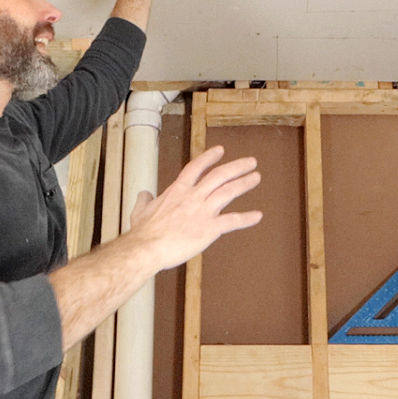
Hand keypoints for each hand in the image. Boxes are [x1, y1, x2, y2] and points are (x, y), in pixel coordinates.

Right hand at [125, 145, 261, 271]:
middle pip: (219, 175)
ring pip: (228, 192)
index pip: (196, 167)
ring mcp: (202, 212)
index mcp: (177, 191)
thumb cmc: (143, 233)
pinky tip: (258, 216)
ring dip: (244, 183)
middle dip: (236, 167)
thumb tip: (143, 194)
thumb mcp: (140, 211)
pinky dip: (246, 218)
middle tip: (250, 161)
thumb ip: (144, 200)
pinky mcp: (209, 229)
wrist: (147, 248)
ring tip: (256, 177)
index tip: (221, 150)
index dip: (209, 157)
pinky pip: (232, 221)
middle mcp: (193, 197)